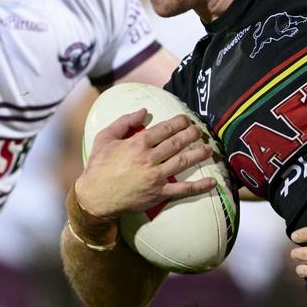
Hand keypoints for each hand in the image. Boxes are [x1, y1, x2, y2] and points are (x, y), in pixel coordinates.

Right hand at [74, 109, 216, 218]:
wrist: (95, 197)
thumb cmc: (98, 166)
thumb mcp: (105, 138)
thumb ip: (124, 121)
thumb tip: (143, 110)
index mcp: (137, 144)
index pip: (164, 129)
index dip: (179, 123)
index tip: (187, 120)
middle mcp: (149, 159)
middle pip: (177, 143)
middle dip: (191, 135)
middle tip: (200, 131)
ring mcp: (156, 177)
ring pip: (183, 162)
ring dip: (198, 154)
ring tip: (209, 149)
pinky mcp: (159, 193)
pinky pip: (183, 190)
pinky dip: (199, 186)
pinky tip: (212, 182)